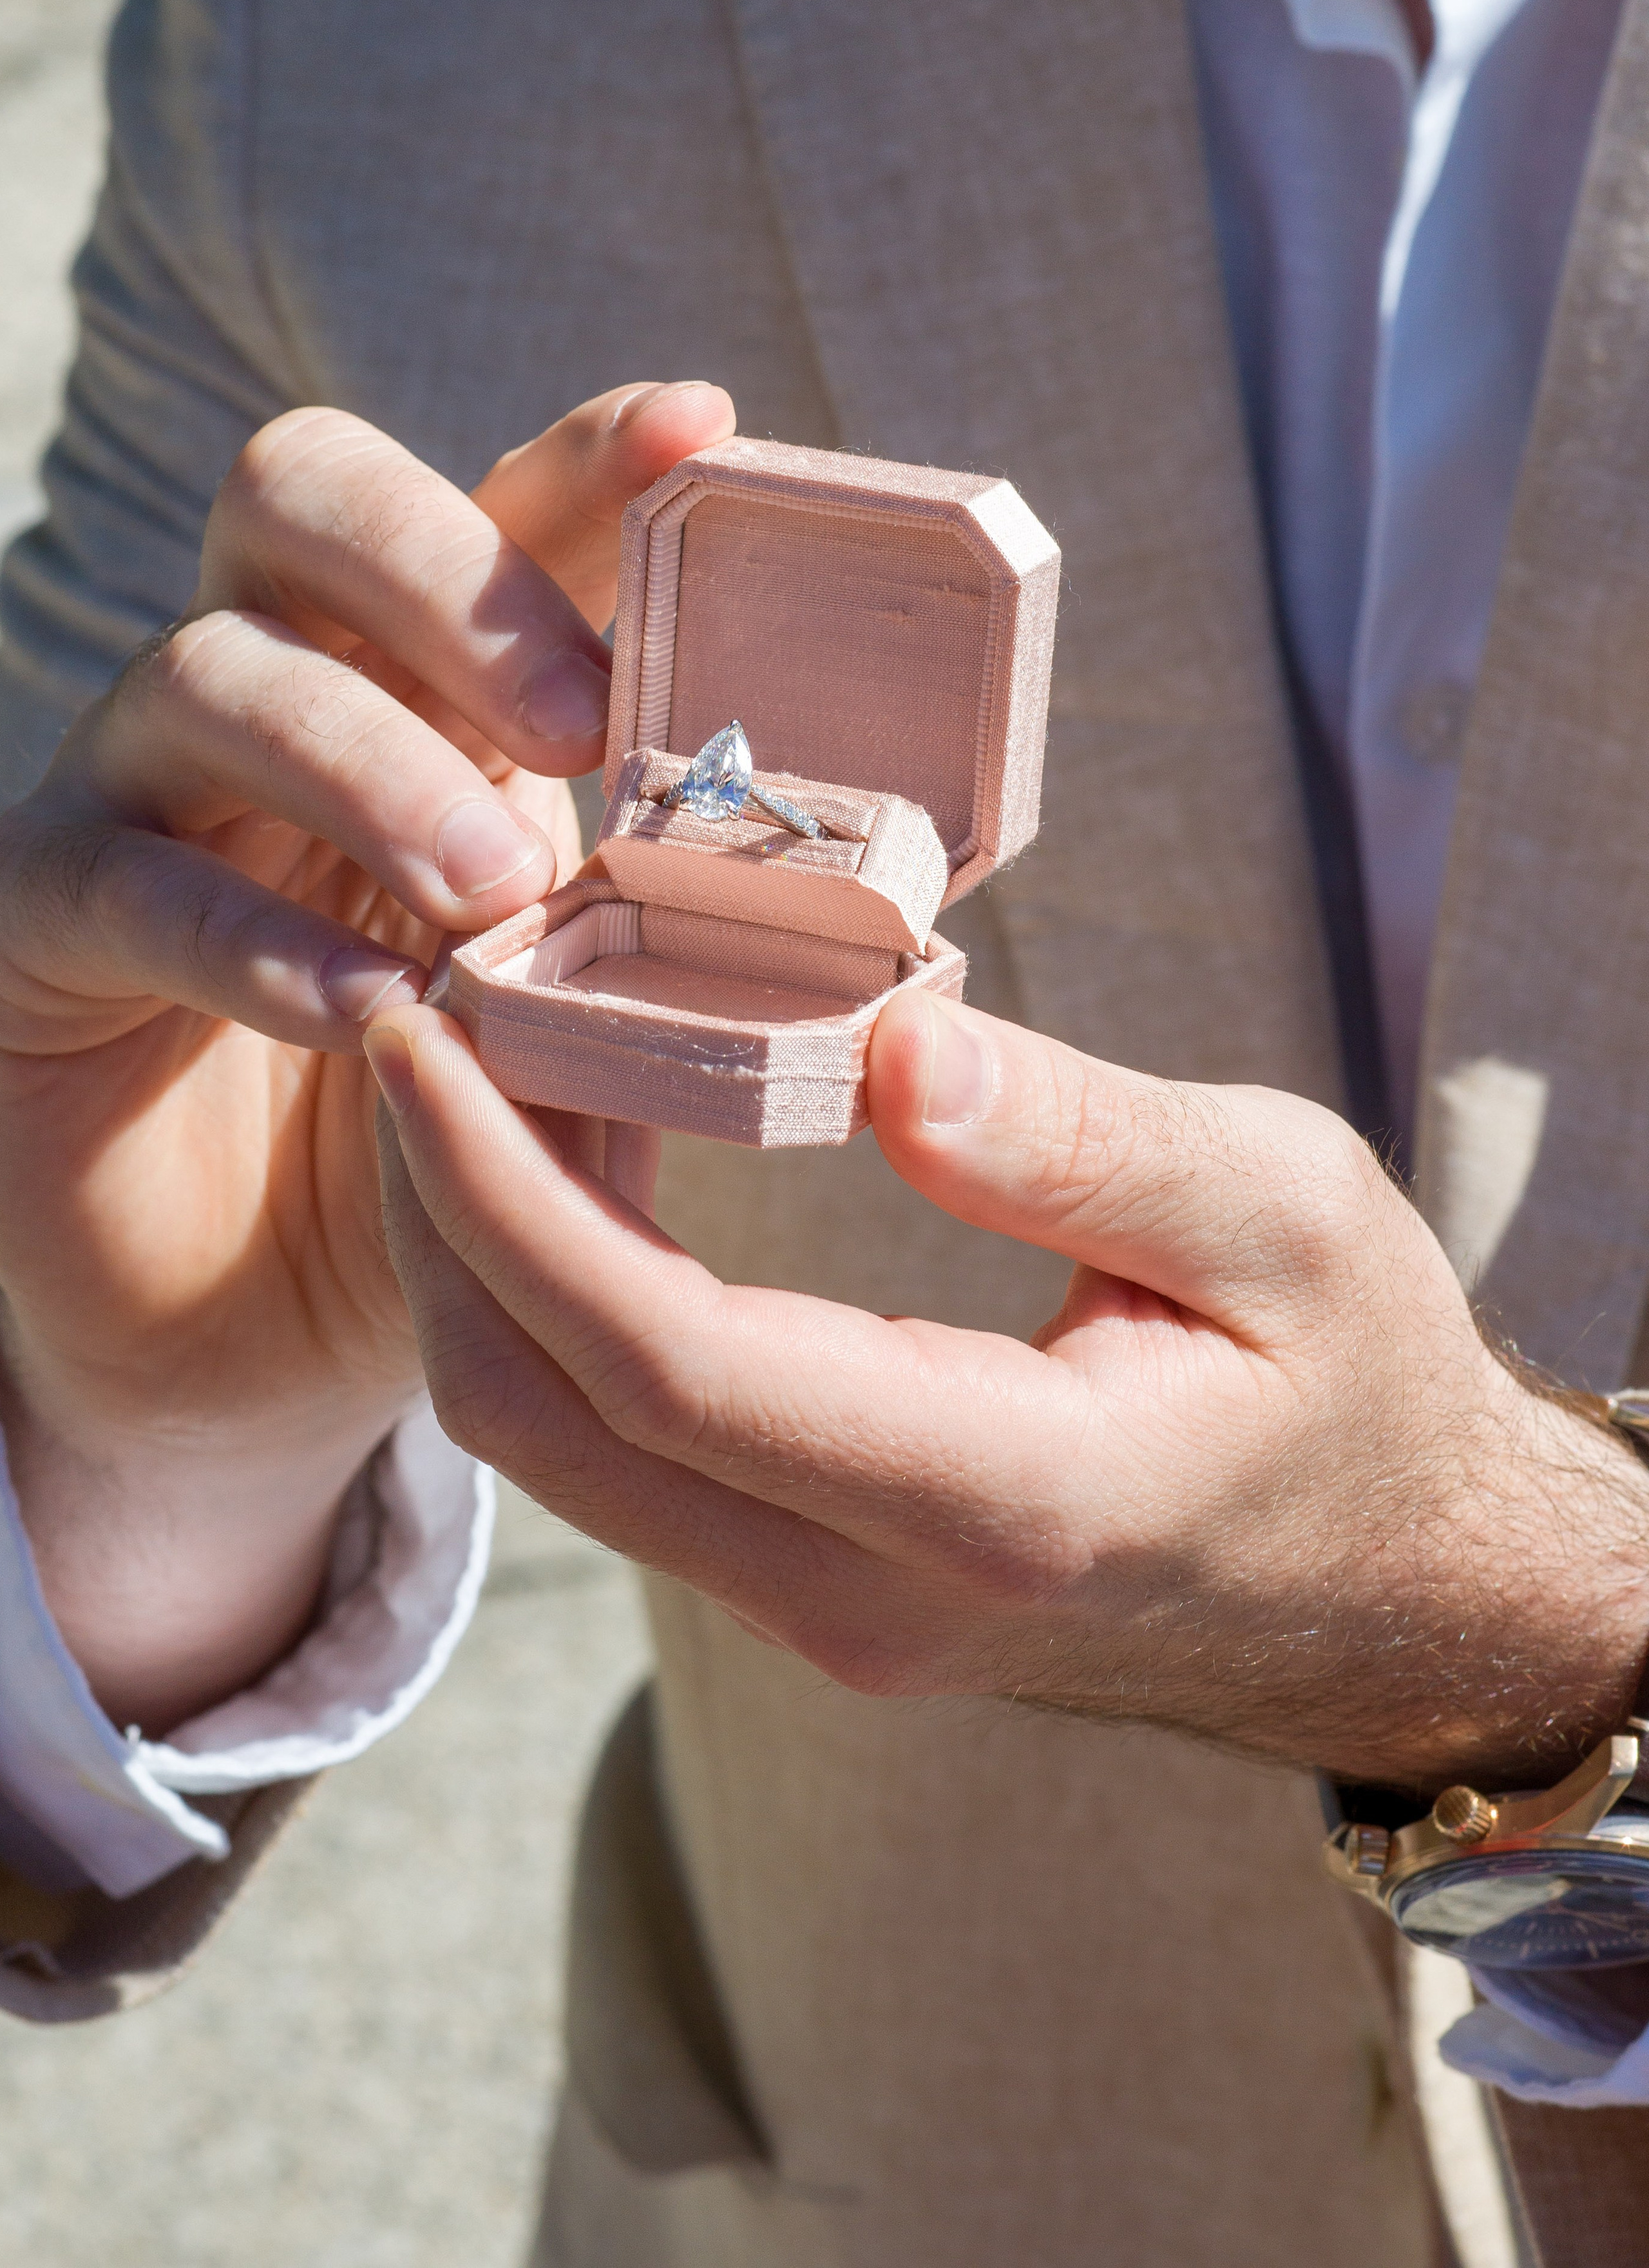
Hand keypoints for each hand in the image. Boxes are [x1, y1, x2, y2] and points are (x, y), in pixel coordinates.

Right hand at [0, 379, 733, 1730]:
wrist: (243, 1326)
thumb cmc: (437, 1145)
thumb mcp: (573, 1032)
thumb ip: (664, 952)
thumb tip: (872, 940)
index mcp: (419, 685)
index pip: (492, 508)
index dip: (591, 456)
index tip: (708, 431)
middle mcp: (274, 694)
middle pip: (302, 493)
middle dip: (452, 570)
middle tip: (580, 716)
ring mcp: (138, 793)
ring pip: (213, 671)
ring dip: (375, 763)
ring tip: (498, 891)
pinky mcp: (45, 921)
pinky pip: (133, 882)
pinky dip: (260, 939)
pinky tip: (372, 1011)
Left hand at [372, 990, 1648, 1794]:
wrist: (1400, 1594)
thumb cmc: (1361, 1382)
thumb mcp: (1286, 1217)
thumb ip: (1088, 1142)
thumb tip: (893, 1050)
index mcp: (995, 1500)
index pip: (661, 1364)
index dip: (506, 1196)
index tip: (425, 1027)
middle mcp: (868, 1595)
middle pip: (552, 1420)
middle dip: (439, 1211)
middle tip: (422, 1004)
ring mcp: (826, 1611)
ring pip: (561, 1446)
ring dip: (482, 1253)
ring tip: (486, 1056)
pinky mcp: (812, 1583)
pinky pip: (622, 1449)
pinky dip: (556, 1299)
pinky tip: (580, 1154)